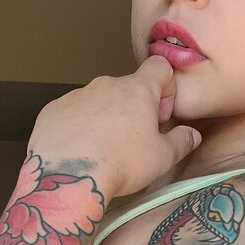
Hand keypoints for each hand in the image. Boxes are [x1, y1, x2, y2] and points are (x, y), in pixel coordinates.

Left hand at [27, 55, 201, 200]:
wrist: (69, 177)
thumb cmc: (119, 164)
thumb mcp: (162, 158)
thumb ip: (181, 142)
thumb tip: (191, 135)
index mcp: (136, 90)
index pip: (159, 67)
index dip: (165, 88)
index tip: (160, 115)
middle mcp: (105, 85)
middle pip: (127, 88)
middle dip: (134, 110)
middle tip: (133, 142)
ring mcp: (76, 95)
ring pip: (98, 101)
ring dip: (105, 119)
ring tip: (103, 151)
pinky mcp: (53, 110)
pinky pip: (72, 113)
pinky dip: (79, 127)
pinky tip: (80, 152)